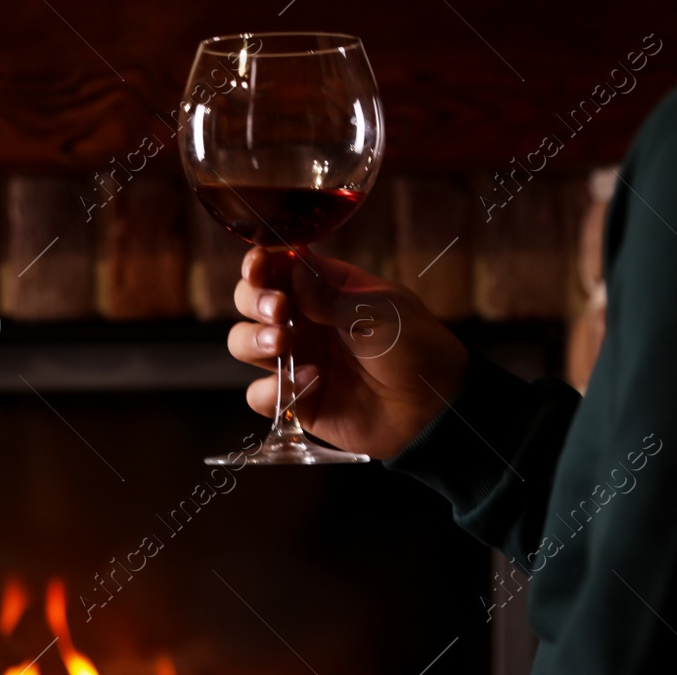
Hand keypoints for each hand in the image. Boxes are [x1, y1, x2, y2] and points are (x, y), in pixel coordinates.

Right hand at [229, 247, 470, 459]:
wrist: (432, 408)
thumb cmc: (416, 347)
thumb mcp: (377, 311)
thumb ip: (327, 294)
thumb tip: (289, 264)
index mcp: (326, 289)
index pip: (278, 268)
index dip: (260, 265)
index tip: (258, 267)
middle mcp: (304, 321)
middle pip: (250, 302)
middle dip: (254, 301)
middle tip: (279, 311)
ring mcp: (297, 360)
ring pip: (243, 344)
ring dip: (253, 341)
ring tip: (283, 345)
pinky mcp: (297, 400)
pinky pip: (260, 395)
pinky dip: (273, 389)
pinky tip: (310, 384)